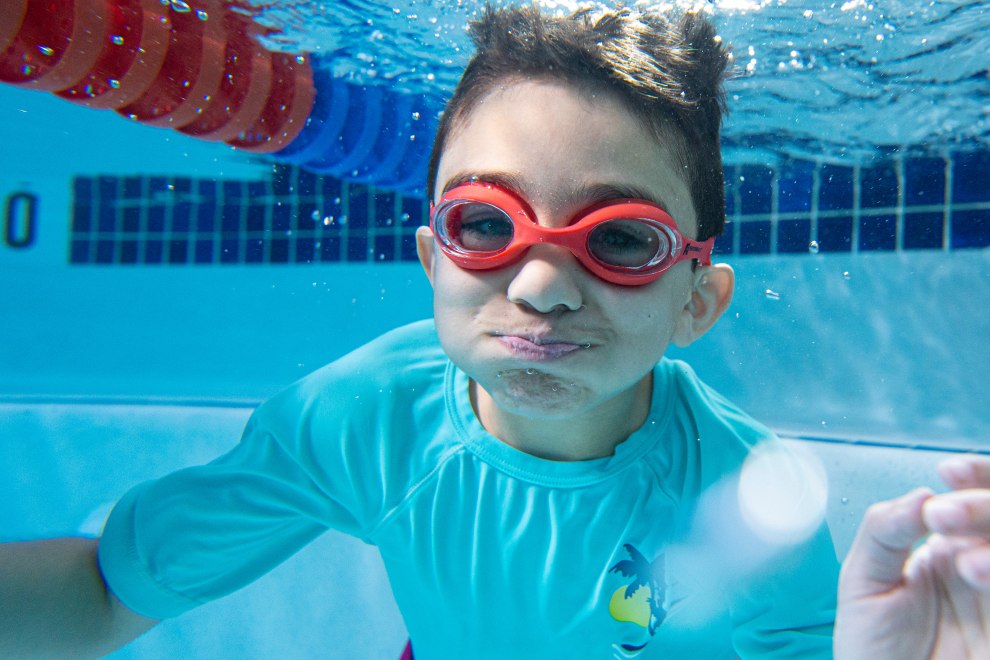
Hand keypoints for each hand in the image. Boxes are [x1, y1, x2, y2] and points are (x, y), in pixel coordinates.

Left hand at [834, 456, 989, 658]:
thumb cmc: (873, 650)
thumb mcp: (864, 580)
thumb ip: (885, 530)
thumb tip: (921, 494)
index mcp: (951, 547)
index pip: (976, 497)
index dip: (975, 476)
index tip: (948, 470)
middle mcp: (984, 567)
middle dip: (982, 505)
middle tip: (942, 515)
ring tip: (961, 562)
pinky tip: (976, 571)